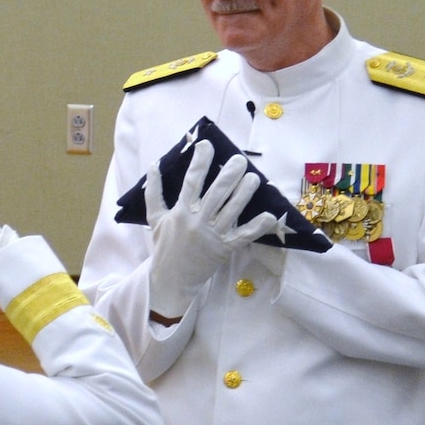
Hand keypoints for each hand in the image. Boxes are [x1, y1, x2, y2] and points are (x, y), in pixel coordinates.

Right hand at [144, 140, 266, 318]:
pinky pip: (244, 236)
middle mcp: (197, 221)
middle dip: (230, 174)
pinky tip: (271, 215)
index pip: (191, 181)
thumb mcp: (155, 218)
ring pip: (233, 210)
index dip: (200, 161)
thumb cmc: (163, 247)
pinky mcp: (225, 249)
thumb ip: (153, 191)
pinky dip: (258, 226)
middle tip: (240, 159)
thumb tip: (153, 164)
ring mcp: (212, 235)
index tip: (207, 145)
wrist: (170, 279)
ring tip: (255, 178)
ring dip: (245, 193)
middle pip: (217, 193)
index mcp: (180, 211)